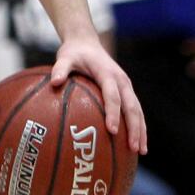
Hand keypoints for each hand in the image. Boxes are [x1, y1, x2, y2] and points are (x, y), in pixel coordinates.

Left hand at [52, 34, 146, 153]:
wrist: (87, 43)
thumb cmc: (74, 53)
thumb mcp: (64, 57)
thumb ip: (60, 69)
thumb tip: (54, 82)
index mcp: (108, 73)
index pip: (112, 96)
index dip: (113, 113)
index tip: (112, 130)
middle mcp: (122, 81)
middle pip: (132, 107)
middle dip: (134, 128)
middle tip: (134, 148)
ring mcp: (127, 86)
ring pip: (138, 111)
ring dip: (140, 130)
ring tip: (140, 151)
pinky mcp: (127, 91)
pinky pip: (135, 110)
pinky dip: (138, 126)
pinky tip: (136, 142)